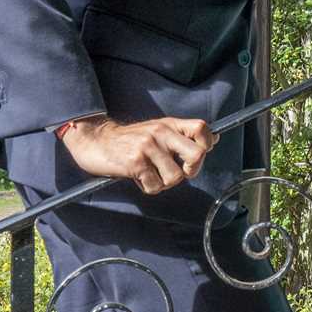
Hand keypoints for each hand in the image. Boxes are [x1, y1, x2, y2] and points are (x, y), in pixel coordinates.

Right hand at [60, 114, 218, 194]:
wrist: (95, 141)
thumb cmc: (129, 140)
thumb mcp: (159, 129)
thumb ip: (184, 134)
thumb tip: (215, 139)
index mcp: (169, 124)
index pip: (202, 128)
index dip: (207, 144)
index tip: (197, 155)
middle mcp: (161, 133)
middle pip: (197, 155)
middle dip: (191, 170)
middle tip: (179, 172)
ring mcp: (148, 147)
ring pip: (176, 177)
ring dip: (165, 182)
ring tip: (152, 174)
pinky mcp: (135, 162)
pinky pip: (155, 186)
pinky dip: (148, 187)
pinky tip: (139, 177)